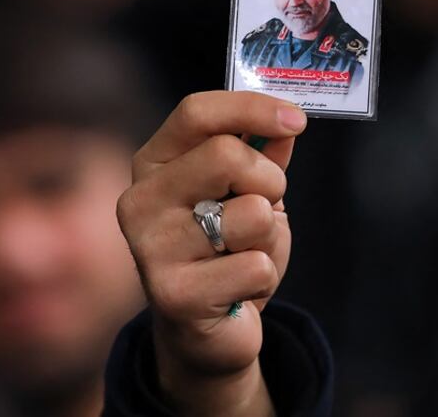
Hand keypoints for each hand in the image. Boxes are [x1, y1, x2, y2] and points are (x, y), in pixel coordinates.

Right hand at [116, 92, 306, 416]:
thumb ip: (262, 154)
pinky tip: (238, 289)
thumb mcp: (245, 192)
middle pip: (226, 155)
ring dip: (267, 236)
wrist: (204, 329)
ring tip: (244, 253)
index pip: (196, 113)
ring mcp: (151, 248)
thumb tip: (287, 122)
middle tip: (268, 202)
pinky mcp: (172, 295)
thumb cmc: (225, 249)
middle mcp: (141, 200)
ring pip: (251, 213)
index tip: (297, 120)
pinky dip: (263, 277)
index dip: (251, 108)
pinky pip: (255, 266)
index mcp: (153, 164)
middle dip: (269, 179)